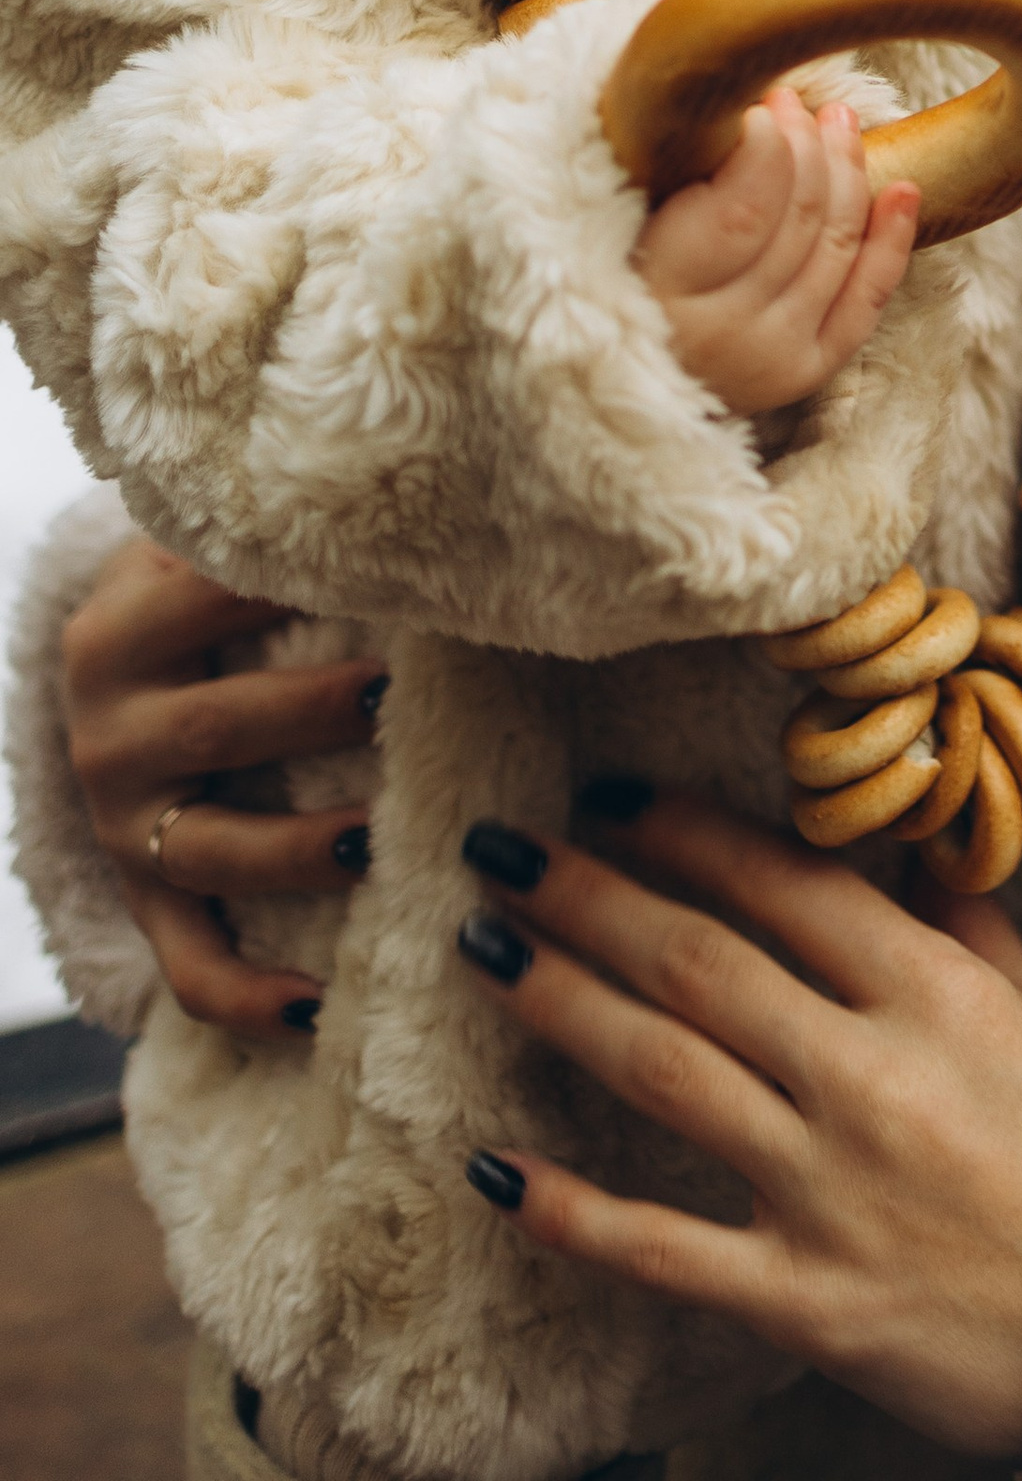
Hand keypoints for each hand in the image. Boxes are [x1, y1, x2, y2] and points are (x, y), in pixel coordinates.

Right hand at [62, 536, 381, 1041]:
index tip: (397, 583)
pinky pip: (189, 965)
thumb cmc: (205, 591)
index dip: (299, 590)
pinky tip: (316, 1010)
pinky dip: (249, 997)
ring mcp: (123, 827)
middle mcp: (105, 734)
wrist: (119, 661)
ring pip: (213, 852)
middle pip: (221, 728)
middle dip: (317, 713)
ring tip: (382, 838)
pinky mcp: (146, 898)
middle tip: (406, 695)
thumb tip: (407, 520)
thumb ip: (272, 538)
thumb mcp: (205, 550)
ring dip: (300, 851)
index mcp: (119, 632)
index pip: (213, 604)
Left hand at [450, 793, 1021, 1457]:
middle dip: (587, 895)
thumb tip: (902, 831)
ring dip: (561, 1002)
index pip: (787, 883)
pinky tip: (494, 1165)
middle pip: (699, 964)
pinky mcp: (803, 1300)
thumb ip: (962, 921)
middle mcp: (872, 1076)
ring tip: (484, 947)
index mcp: (936, 994)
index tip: (605, 795)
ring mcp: (830, 1190)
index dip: (684, 831)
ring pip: (664, 1074)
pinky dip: (570, 1207)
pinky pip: (661, 1248)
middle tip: (499, 849)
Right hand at [630, 83, 917, 418]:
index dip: (769, 147)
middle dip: (807, 143)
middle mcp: (726, 333)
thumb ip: (674, 174)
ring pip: (836, 245)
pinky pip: (866, 298)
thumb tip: (746, 107)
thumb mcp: (620, 221)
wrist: (618, 377)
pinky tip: (903, 190)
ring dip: (846, 171)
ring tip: (836, 122)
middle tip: (793, 101)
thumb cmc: (614, 275)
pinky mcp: (808, 371)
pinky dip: (891, 241)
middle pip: (800, 218)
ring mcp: (774, 356)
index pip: (744, 209)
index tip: (760, 105)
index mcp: (667, 291)